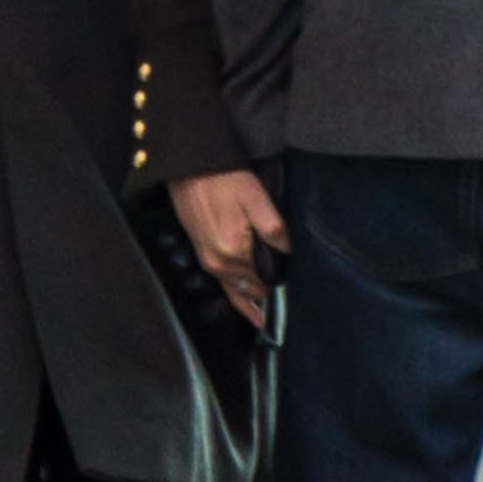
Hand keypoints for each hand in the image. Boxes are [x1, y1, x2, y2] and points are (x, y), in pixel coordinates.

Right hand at [170, 167, 288, 328]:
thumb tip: (289, 252)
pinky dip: (235, 294)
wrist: (190, 168)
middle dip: (264, 296)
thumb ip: (273, 228)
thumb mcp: (256, 198)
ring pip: (234, 289)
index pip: (264, 279)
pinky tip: (245, 300)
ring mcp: (208, 260)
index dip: (278, 282)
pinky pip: (221, 282)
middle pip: (249, 289)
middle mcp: (220, 263)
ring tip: (262, 314)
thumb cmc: (224, 179)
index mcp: (235, 252)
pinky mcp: (201, 253)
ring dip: (249, 299)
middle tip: (281, 309)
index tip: (293, 291)